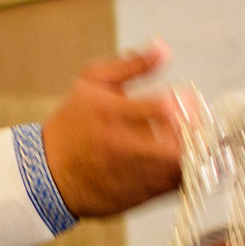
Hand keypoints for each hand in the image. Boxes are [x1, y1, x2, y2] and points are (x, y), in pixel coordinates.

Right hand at [40, 40, 187, 220]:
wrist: (49, 174)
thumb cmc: (72, 124)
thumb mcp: (92, 82)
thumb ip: (132, 64)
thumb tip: (164, 47)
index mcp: (111, 114)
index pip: (163, 108)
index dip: (183, 102)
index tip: (186, 97)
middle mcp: (123, 148)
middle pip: (178, 145)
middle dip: (194, 131)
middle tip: (195, 121)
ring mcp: (133, 176)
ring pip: (182, 169)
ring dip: (193, 152)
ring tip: (189, 140)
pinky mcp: (140, 197)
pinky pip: (176, 186)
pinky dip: (185, 172)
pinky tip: (179, 159)